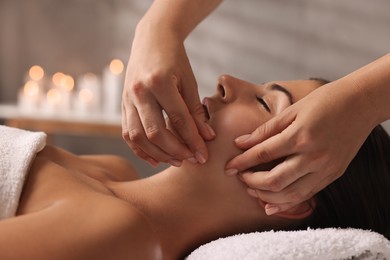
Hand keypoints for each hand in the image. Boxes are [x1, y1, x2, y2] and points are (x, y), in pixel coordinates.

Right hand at [122, 30, 214, 166]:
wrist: (151, 40)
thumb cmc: (175, 60)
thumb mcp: (189, 81)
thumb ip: (196, 111)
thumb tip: (207, 138)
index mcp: (159, 82)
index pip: (178, 120)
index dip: (192, 141)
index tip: (203, 156)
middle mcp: (139, 91)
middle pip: (155, 132)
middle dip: (175, 151)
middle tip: (191, 160)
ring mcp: (127, 99)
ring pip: (137, 137)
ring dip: (157, 154)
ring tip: (176, 160)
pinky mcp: (123, 104)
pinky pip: (128, 133)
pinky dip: (140, 149)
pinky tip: (155, 158)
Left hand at [225, 80, 374, 214]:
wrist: (361, 104)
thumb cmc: (326, 101)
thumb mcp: (292, 110)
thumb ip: (265, 130)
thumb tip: (241, 143)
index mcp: (300, 136)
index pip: (263, 154)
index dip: (242, 162)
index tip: (228, 167)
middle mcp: (313, 157)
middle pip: (274, 180)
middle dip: (251, 182)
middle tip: (239, 177)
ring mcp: (325, 169)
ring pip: (289, 194)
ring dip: (266, 195)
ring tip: (251, 190)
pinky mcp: (332, 176)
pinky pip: (306, 196)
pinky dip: (286, 203)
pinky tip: (271, 204)